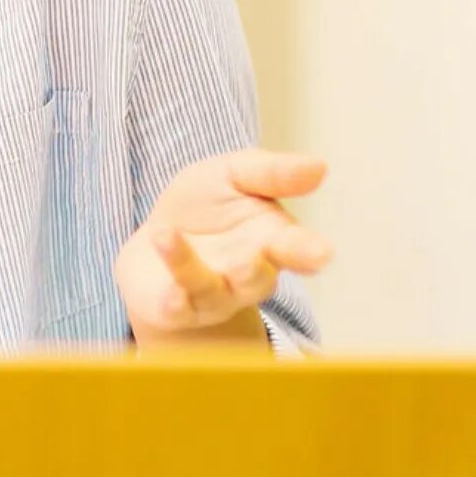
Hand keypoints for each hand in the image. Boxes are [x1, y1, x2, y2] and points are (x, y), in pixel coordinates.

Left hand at [113, 147, 332, 341]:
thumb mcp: (232, 175)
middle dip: (255, 272)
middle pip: (257, 278)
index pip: (295, 247)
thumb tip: (318, 166)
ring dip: (188, 266)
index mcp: (271, 240)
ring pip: (210, 289)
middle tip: (249, 261)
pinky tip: (169, 295)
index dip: (308, 251)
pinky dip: (174, 303)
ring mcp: (213, 296)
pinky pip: (178, 310)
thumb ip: (271, 173)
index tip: (323, 253)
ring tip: (167, 236)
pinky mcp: (177, 309)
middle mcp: (247, 275)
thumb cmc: (203, 208)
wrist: (153, 244)